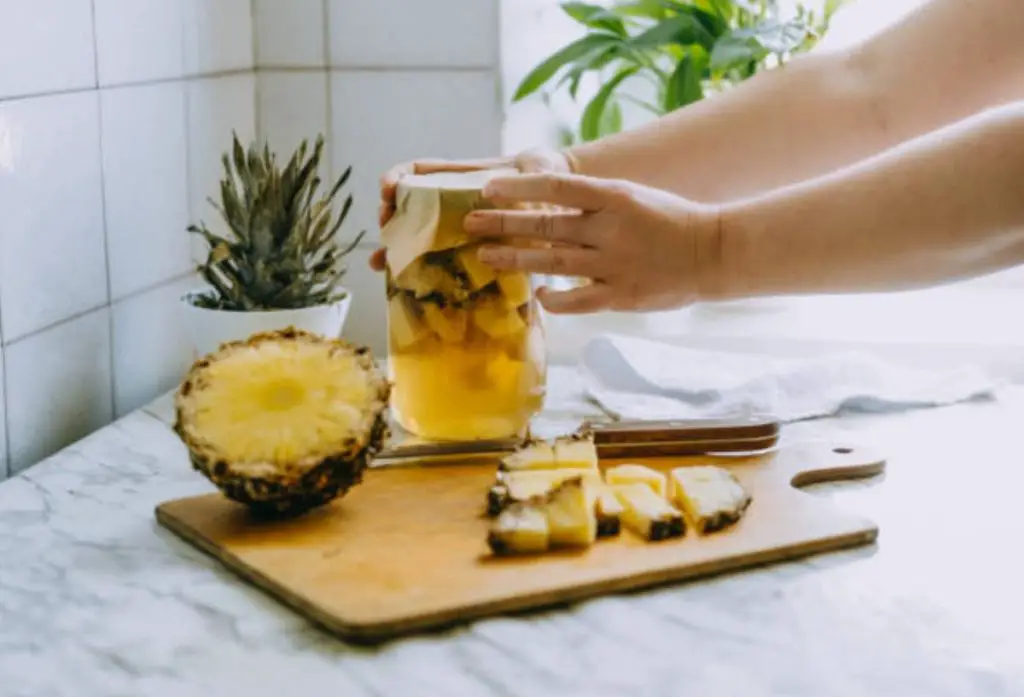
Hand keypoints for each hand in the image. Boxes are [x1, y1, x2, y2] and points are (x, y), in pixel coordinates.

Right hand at [369, 148, 572, 270]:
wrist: (563, 196)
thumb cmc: (548, 177)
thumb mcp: (539, 172)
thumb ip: (534, 179)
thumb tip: (534, 197)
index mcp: (464, 176)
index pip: (419, 172)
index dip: (397, 177)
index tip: (388, 189)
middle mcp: (453, 199)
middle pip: (407, 204)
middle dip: (388, 215)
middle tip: (384, 229)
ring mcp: (457, 224)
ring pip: (414, 233)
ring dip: (393, 246)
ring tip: (380, 263)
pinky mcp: (466, 248)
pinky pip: (434, 258)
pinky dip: (414, 267)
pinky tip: (400, 283)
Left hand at [463, 172, 722, 313]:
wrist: (713, 252)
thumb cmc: (670, 220)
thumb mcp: (632, 196)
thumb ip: (594, 200)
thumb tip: (548, 197)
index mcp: (615, 197)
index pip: (556, 187)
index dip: (519, 187)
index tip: (488, 188)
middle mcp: (610, 229)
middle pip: (546, 225)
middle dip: (504, 223)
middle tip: (470, 222)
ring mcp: (614, 264)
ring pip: (553, 262)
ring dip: (516, 258)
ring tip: (486, 255)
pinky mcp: (621, 295)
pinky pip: (577, 301)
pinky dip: (554, 300)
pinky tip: (537, 297)